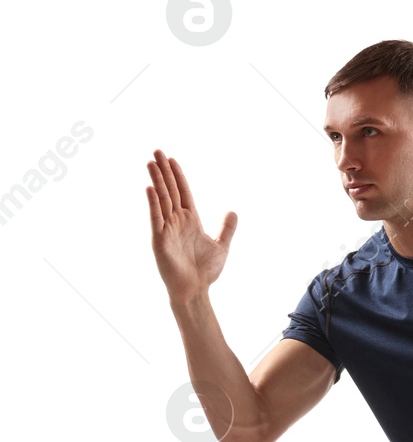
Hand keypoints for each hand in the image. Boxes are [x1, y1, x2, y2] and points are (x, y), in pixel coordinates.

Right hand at [146, 149, 235, 302]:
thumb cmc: (205, 271)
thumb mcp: (221, 246)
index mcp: (191, 220)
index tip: (172, 159)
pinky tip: (150, 188)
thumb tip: (233, 212)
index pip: (183, 192)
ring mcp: (167, 228)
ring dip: (157, 181)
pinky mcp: (159, 239)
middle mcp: (177, 221)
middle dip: (164, 171)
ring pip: (161, 199)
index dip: (178, 176)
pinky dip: (153, 203)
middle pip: (170, 190)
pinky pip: (155, 217)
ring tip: (151, 162)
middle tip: (157, 151)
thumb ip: (227, 228)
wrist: (195, 290)